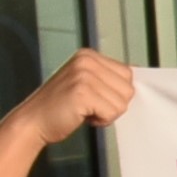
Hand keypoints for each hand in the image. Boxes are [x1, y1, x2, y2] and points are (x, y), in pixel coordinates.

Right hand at [3, 50, 130, 156]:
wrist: (33, 121)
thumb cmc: (63, 106)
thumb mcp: (87, 84)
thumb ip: (109, 78)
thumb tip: (142, 75)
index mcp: (89, 55)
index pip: (128, 74)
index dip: (117, 93)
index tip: (96, 97)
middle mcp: (86, 61)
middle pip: (128, 89)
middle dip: (114, 104)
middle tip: (90, 106)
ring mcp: (83, 75)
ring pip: (122, 103)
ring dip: (107, 113)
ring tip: (85, 110)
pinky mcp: (82, 92)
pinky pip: (112, 112)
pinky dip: (101, 121)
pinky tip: (82, 116)